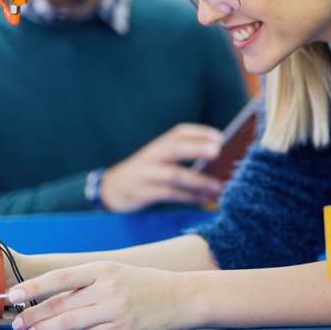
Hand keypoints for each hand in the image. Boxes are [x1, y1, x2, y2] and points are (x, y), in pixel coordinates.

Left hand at [8, 262, 199, 329]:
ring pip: (71, 325)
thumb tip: (49, 297)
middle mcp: (109, 289)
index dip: (33, 287)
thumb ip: (85, 284)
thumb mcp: (115, 274)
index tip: (13, 295)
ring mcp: (117, 312)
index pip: (61, 278)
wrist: (181, 297)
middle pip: (62, 306)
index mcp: (104, 269)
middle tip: (16, 322)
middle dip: (34, 316)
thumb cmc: (144, 284)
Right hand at [100, 123, 224, 212]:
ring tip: (216, 186)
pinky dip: (187, 196)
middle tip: (217, 151)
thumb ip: (181, 155)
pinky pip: (168, 193)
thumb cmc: (146, 172)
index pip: (179, 132)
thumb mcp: (158, 158)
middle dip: (196, 148)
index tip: (219, 137)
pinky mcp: (142, 192)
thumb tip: (217, 158)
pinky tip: (201, 198)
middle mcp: (152, 156)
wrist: (112, 188)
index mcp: (158, 145)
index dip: (199, 132)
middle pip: (175, 148)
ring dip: (197, 180)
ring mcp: (146, 174)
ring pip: (173, 174)